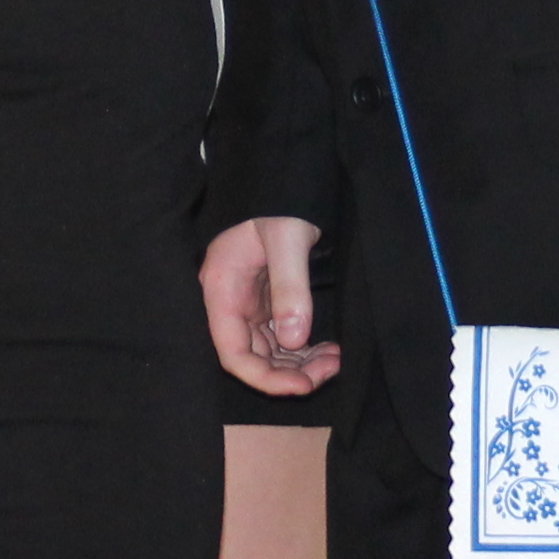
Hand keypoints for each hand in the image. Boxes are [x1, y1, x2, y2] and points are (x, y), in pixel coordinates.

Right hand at [202, 216, 339, 395]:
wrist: (285, 173)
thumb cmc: (279, 200)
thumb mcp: (287, 237)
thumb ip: (290, 287)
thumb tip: (294, 338)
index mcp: (222, 289)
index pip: (233, 352)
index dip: (264, 377)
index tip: (302, 386)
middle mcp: (231, 301)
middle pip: (253, 357)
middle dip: (290, 371)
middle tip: (331, 369)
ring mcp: (250, 301)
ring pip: (270, 349)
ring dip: (300, 362)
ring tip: (335, 359)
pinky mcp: (268, 297)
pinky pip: (281, 334)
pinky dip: (303, 346)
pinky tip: (328, 348)